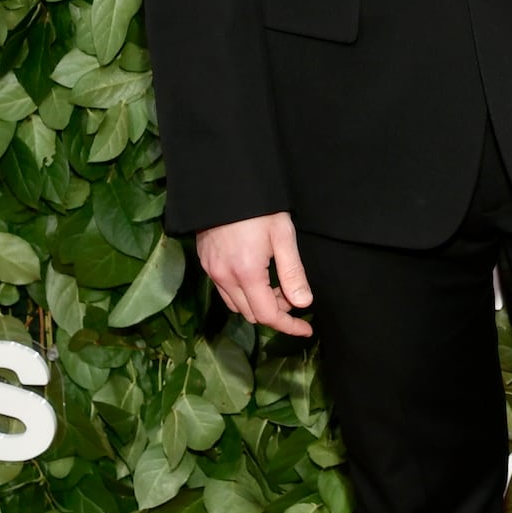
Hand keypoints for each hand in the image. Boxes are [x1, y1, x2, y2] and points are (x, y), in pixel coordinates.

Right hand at [197, 212, 312, 336]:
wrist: (225, 184)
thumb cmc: (258, 207)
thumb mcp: (283, 236)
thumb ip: (293, 273)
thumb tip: (303, 303)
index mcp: (247, 272)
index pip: (268, 315)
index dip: (289, 326)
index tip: (306, 328)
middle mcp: (225, 277)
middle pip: (251, 314)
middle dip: (276, 312)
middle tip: (293, 295)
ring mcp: (212, 271)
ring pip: (237, 306)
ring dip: (258, 304)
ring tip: (276, 284)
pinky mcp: (206, 263)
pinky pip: (225, 291)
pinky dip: (243, 294)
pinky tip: (256, 277)